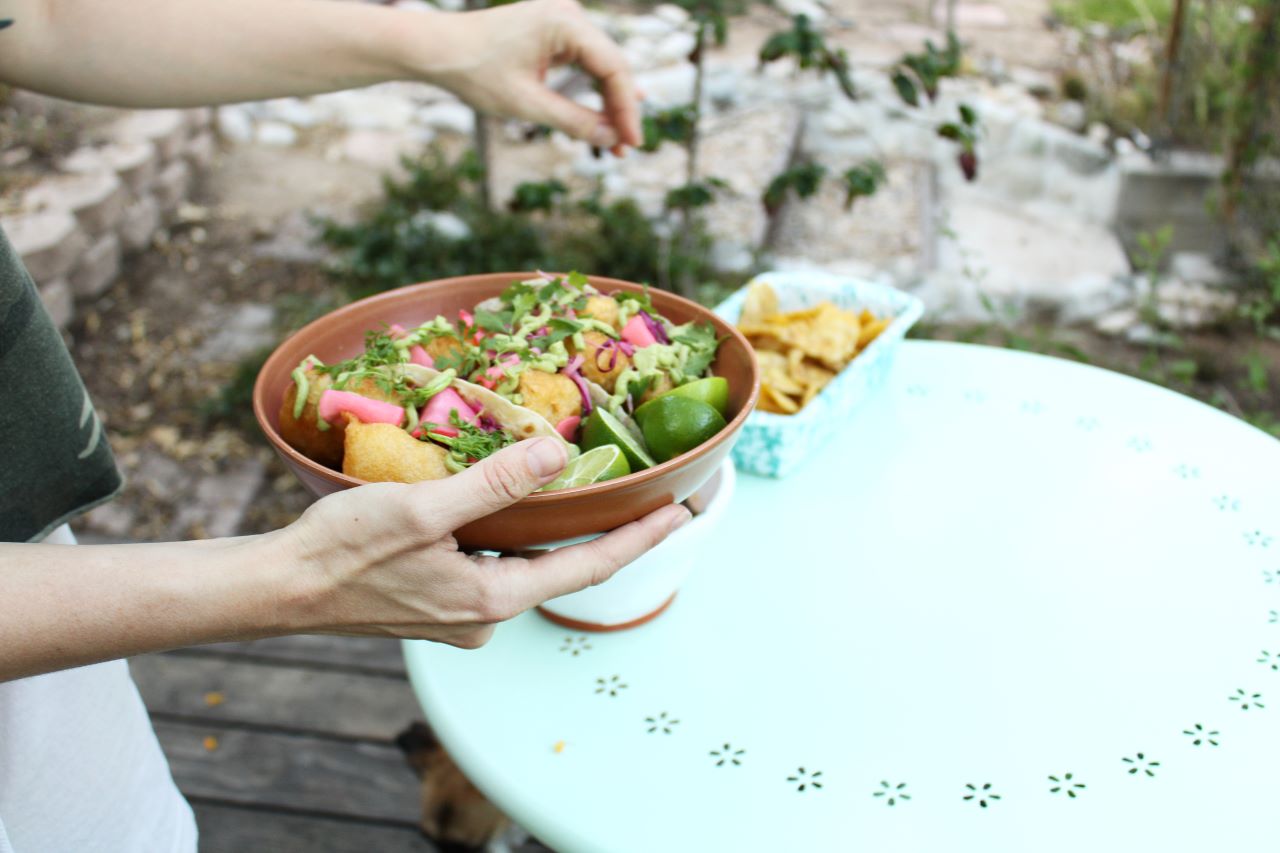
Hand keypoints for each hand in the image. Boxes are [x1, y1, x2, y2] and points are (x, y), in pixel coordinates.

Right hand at [277, 437, 688, 647]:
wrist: (281, 587)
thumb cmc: (344, 549)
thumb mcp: (423, 509)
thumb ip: (494, 484)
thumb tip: (556, 454)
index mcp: (492, 599)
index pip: (588, 568)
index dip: (640, 538)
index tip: (682, 514)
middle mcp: (484, 615)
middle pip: (561, 567)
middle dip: (604, 531)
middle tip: (646, 492)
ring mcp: (459, 611)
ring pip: (523, 562)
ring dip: (553, 529)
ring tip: (585, 486)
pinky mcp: (437, 598)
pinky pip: (490, 561)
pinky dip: (511, 531)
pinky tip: (509, 499)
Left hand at [416, 0, 640, 153]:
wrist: (436, 49)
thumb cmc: (474, 70)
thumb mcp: (526, 103)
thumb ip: (572, 121)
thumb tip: (611, 138)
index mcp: (564, 22)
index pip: (613, 67)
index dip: (626, 107)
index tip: (632, 140)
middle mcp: (568, 14)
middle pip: (612, 64)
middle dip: (621, 107)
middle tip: (628, 146)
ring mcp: (561, 20)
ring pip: (601, 65)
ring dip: (609, 102)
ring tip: (619, 140)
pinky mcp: (553, 32)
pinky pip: (584, 62)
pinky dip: (592, 90)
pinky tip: (606, 115)